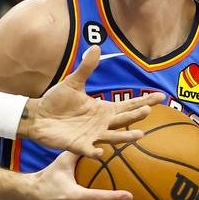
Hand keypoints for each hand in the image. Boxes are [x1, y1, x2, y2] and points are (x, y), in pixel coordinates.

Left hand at [19, 46, 164, 156]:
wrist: (38, 115)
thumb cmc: (57, 100)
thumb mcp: (73, 82)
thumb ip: (86, 68)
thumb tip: (97, 47)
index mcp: (104, 109)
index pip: (128, 104)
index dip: (144, 101)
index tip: (160, 96)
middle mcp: (102, 124)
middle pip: (123, 120)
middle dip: (136, 115)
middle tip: (147, 110)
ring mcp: (91, 135)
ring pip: (112, 137)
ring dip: (125, 137)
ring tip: (139, 135)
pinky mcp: (77, 145)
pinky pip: (88, 150)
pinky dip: (94, 152)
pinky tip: (101, 152)